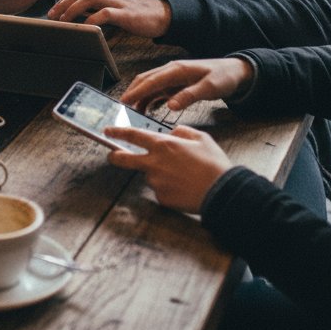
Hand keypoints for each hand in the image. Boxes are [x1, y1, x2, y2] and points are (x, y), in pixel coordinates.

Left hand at [47, 0, 170, 36]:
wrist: (162, 15)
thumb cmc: (135, 12)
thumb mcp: (113, 5)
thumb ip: (96, 7)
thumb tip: (76, 15)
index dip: (63, 0)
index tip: (52, 11)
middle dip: (63, 4)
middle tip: (52, 17)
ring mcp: (117, 0)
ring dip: (73, 10)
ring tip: (63, 21)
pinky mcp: (125, 12)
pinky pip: (105, 13)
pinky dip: (93, 19)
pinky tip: (85, 27)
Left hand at [105, 124, 232, 212]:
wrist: (222, 192)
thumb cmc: (213, 163)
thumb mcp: (200, 138)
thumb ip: (181, 131)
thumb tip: (172, 133)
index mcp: (163, 144)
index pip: (133, 135)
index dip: (118, 132)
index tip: (108, 131)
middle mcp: (155, 163)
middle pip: (125, 159)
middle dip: (115, 156)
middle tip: (112, 155)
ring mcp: (157, 182)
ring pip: (150, 175)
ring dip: (159, 174)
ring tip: (182, 176)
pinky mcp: (162, 198)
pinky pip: (161, 191)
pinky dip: (168, 188)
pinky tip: (184, 187)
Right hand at [120, 57, 253, 112]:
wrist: (234, 72)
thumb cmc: (223, 77)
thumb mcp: (209, 88)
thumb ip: (189, 96)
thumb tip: (170, 106)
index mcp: (177, 70)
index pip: (151, 80)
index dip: (137, 91)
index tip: (124, 101)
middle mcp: (171, 71)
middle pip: (145, 80)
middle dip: (132, 92)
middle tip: (121, 107)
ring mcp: (173, 77)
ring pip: (150, 85)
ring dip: (139, 96)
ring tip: (130, 111)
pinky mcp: (176, 83)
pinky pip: (158, 91)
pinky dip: (149, 99)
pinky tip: (145, 109)